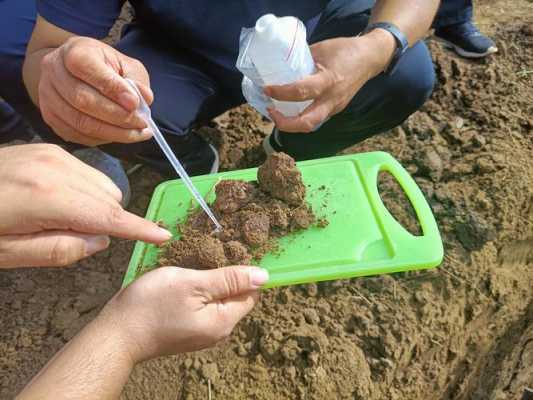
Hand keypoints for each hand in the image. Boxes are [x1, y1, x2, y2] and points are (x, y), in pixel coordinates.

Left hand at [0, 144, 171, 267]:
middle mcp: (57, 167)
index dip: (138, 228)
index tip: (164, 235)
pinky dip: (85, 190)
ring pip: (102, 184)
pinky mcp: (49, 147)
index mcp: (47, 197)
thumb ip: (60, 251)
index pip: (107, 215)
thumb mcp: (9, 254)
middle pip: (109, 198)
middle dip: (105, 220)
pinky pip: (87, 172)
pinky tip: (57, 199)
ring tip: (58, 217)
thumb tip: (99, 239)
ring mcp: (53, 153)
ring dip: (96, 205)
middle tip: (69, 236)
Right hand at [38, 37, 153, 145]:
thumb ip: (136, 81)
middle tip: (141, 123)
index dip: (112, 88)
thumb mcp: (125, 65)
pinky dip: (101, 139)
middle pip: (83, 100)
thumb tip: (143, 99)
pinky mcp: (49, 116)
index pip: (87, 68)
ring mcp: (46, 95)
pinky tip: (119, 135)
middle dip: (117, 116)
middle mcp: (54, 71)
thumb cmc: (105, 67)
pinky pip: (75, 134)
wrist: (76, 71)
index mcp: (73, 51)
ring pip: (79, 121)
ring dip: (113, 132)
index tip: (135, 103)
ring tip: (137, 133)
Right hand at [103, 265, 268, 361]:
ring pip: (217, 299)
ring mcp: (201, 332)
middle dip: (226, 274)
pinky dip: (198, 290)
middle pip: (235, 296)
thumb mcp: (193, 284)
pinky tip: (184, 279)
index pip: (251, 293)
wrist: (116, 334)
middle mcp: (217, 331)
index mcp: (223, 321)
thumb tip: (264, 276)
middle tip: (207, 254)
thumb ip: (229, 279)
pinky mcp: (187, 329)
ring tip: (194, 264)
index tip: (228, 252)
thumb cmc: (152, 305)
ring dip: (210, 280)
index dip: (244, 271)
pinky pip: (202, 305)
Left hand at [264, 29, 395, 132]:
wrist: (370, 58)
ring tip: (277, 114)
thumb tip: (280, 66)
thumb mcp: (320, 49)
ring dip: (292, 124)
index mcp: (329, 80)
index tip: (267, 89)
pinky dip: (300, 118)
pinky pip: (316, 118)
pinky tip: (291, 110)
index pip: (301, 92)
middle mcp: (332, 98)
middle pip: (307, 122)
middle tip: (271, 113)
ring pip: (311, 124)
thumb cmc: (345, 50)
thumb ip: (301, 60)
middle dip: (285, 123)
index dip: (281, 93)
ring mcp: (335, 107)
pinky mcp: (336, 109)